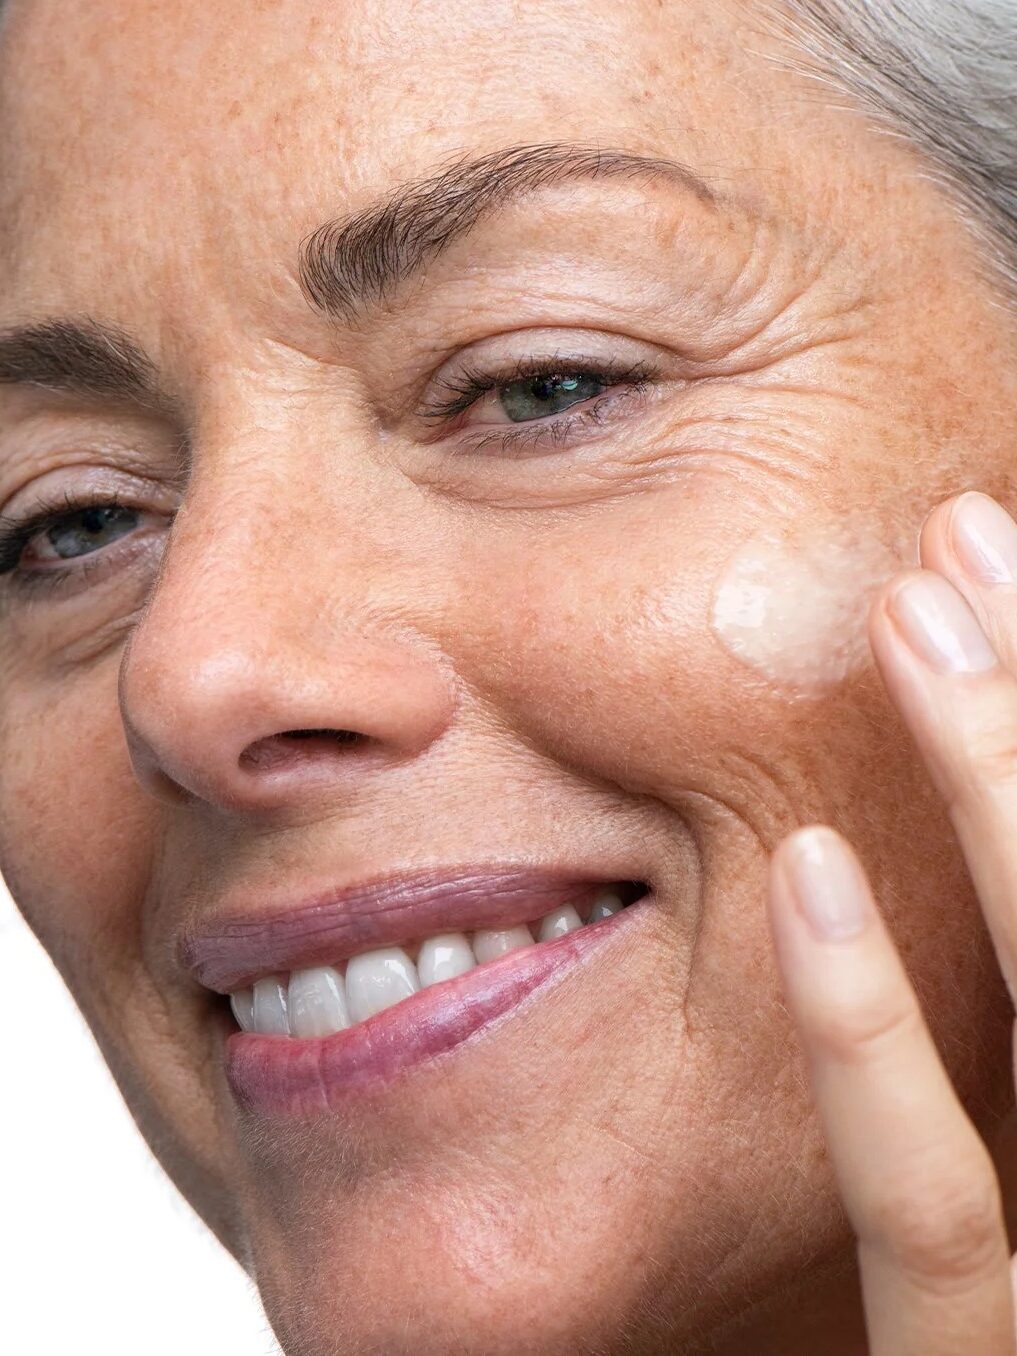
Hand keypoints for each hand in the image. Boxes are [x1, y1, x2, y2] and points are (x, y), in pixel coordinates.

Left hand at [768, 492, 1016, 1353]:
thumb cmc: (1011, 1276)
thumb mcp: (1004, 1177)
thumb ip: (980, 1046)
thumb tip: (894, 848)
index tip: (1004, 579)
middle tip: (979, 528)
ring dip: (1003, 786)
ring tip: (921, 611)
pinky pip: (941, 1219)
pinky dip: (876, 1040)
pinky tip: (806, 880)